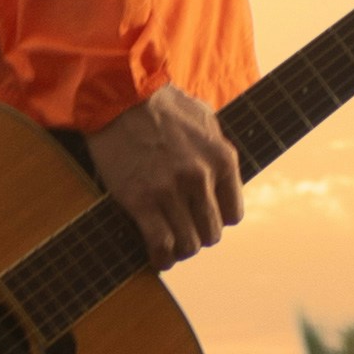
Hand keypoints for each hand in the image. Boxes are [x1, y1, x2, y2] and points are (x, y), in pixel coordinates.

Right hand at [93, 82, 242, 266]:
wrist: (120, 94)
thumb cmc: (161, 103)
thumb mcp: (205, 119)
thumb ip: (217, 148)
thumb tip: (224, 175)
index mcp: (222, 158)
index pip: (233, 214)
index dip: (218, 220)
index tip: (203, 218)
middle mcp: (201, 177)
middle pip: (211, 233)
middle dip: (198, 237)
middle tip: (184, 233)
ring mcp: (171, 190)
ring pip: (188, 244)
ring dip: (180, 250)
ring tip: (171, 247)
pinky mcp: (142, 200)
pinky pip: (160, 244)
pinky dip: (161, 258)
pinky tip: (158, 258)